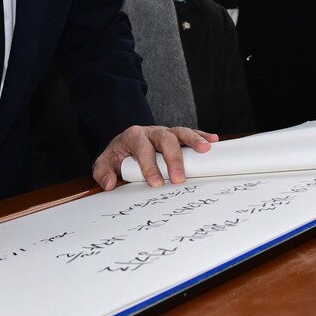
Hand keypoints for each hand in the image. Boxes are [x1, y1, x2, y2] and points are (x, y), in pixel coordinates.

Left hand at [92, 125, 216, 190]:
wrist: (124, 144)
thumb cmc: (118, 155)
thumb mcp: (105, 163)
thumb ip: (103, 173)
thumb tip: (108, 184)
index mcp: (133, 136)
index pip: (142, 149)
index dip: (150, 165)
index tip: (156, 182)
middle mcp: (151, 132)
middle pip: (164, 140)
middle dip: (173, 159)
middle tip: (179, 179)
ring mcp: (165, 132)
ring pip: (179, 132)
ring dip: (193, 140)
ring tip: (205, 150)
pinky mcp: (176, 136)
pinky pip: (190, 133)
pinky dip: (201, 136)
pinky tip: (212, 141)